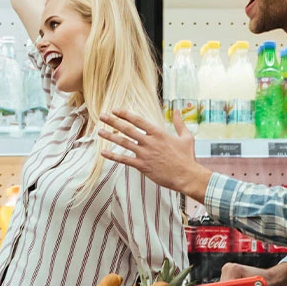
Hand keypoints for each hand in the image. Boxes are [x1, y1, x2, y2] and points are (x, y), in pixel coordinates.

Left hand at [96, 108, 212, 199]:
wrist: (186, 176)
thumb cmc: (187, 157)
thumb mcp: (186, 137)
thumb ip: (180, 123)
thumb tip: (178, 111)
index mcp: (159, 133)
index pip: (138, 120)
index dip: (125, 114)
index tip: (115, 109)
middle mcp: (149, 142)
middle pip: (127, 129)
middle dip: (113, 121)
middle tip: (102, 116)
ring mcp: (144, 154)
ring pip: (123, 143)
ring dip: (110, 136)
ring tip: (99, 131)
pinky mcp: (142, 166)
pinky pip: (124, 160)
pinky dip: (113, 156)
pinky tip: (103, 153)